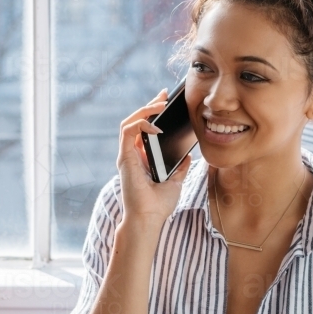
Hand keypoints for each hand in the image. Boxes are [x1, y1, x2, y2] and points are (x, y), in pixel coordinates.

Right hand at [117, 90, 192, 237]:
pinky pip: (128, 131)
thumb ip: (179, 168)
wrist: (149, 219)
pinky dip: (140, 123)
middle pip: (136, 121)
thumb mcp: (175, 181)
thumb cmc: (158, 205)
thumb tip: (188, 156)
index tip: (166, 101)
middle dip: (150, 105)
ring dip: (144, 109)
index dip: (154, 113)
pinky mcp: (124, 157)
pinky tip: (156, 124)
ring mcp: (127, 155)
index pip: (145, 129)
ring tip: (160, 103)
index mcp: (142, 158)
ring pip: (129, 122)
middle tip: (164, 94)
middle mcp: (132, 154)